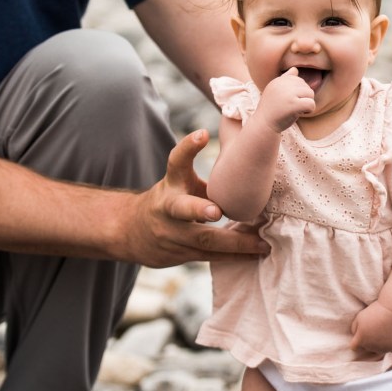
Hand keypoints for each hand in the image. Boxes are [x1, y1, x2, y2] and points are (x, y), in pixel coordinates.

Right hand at [122, 130, 267, 266]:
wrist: (131, 231)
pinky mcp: (180, 255)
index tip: (202, 134)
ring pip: (203, 240)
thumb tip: (247, 155)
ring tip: (261, 244)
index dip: (188, 148)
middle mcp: (168, 209)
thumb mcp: (180, 181)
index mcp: (171, 184)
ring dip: (235, 243)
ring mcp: (172, 235)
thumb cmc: (170, 199)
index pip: (175, 162)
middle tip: (216, 211)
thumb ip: (206, 175)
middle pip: (182, 209)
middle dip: (198, 210)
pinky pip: (211, 257)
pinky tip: (256, 255)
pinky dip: (234, 256)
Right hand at [257, 68, 314, 131]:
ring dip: (307, 103)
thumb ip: (285, 80)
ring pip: (310, 93)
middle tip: (292, 107)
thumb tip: (295, 69)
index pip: (298, 79)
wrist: (263, 125)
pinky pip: (311, 104)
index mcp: (278, 81)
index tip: (287, 101)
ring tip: (296, 110)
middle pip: (306, 86)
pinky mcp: (293, 104)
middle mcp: (282, 84)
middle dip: (303, 97)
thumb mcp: (275, 91)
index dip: (297, 92)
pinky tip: (300, 113)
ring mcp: (288, 94)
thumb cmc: (271, 110)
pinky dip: (309, 110)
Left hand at [350, 301, 391, 355]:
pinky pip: (390, 348)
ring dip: (379, 343)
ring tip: (383, 331)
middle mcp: (371, 347)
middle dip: (369, 340)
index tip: (362, 334)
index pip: (354, 347)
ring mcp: (384, 349)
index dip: (357, 341)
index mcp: (361, 340)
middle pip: (367, 347)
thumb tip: (355, 335)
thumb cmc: (375, 312)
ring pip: (379, 349)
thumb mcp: (359, 317)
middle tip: (375, 328)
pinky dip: (391, 343)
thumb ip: (354, 328)